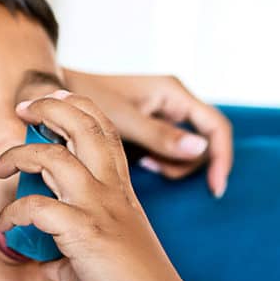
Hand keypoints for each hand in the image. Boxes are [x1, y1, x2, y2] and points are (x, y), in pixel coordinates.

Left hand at [0, 90, 199, 280]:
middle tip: (22, 108)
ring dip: (17, 153)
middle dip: (48, 107)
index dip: (77, 106)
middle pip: (83, 126)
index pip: (103, 129)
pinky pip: (36, 207)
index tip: (52, 99)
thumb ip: (70, 243)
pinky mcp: (84, 232)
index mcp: (120, 187)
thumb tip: (42, 255)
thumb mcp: (104, 249)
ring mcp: (99, 207)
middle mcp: (112, 189)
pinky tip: (3, 225)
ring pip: (53, 157)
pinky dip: (12, 212)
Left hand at [64, 70, 232, 197]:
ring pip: (186, 150)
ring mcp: (164, 114)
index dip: (221, 158)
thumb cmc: (88, 99)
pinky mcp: (153, 127)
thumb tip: (200, 148)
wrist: (58, 95)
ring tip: (142, 161)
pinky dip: (159, 160)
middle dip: (184, 163)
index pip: (216, 127)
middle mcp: (174, 101)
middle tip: (152, 166)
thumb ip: (161, 136)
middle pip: (202, 142)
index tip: (215, 187)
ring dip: (169, 163)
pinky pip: (169, 150)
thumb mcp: (125, 121)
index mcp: (173, 93)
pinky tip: (140, 160)